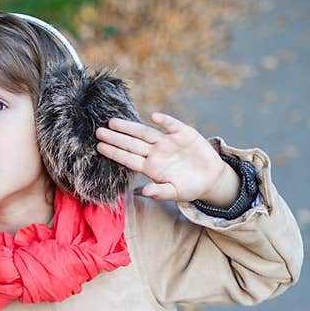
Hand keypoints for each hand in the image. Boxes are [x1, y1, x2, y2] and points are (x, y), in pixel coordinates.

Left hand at [95, 112, 237, 206]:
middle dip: (116, 137)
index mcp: (151, 167)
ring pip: (146, 133)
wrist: (210, 178)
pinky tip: (154, 117)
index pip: (128, 158)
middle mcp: (156, 152)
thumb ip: (159, 192)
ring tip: (114, 122)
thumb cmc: (189, 187)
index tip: (99, 147)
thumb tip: (142, 192)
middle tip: (98, 131)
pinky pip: (172, 126)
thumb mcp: (175, 193)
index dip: (114, 152)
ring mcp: (168, 142)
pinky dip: (165, 121)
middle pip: (132, 143)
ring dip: (131, 127)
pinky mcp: (183, 133)